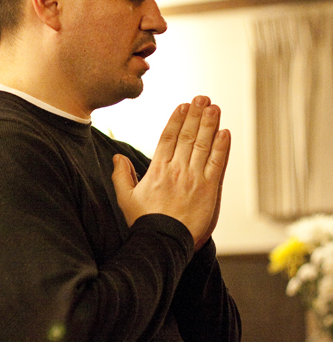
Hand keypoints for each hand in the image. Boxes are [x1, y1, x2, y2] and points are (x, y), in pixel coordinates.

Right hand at [111, 96, 230, 249]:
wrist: (163, 244)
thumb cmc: (144, 224)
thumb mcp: (125, 199)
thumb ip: (121, 175)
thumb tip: (117, 157)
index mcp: (156, 170)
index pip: (167, 138)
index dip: (176, 120)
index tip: (182, 106)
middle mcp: (176, 170)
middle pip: (187, 136)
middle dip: (195, 115)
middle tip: (202, 98)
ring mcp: (194, 179)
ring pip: (203, 145)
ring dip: (209, 124)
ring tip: (214, 107)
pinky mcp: (209, 190)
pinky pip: (217, 163)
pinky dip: (222, 147)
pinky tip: (224, 132)